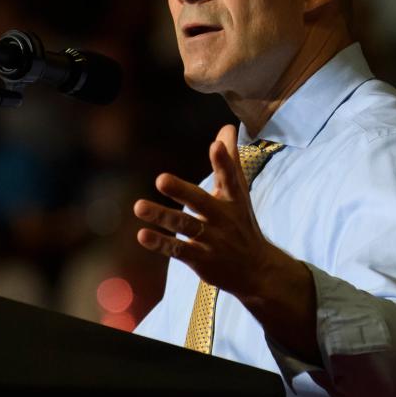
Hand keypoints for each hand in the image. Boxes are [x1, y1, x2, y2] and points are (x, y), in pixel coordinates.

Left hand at [133, 124, 272, 299]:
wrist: (257, 269)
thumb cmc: (242, 223)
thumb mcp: (239, 192)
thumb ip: (230, 161)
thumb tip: (226, 128)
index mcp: (234, 199)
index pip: (230, 177)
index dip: (224, 161)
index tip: (216, 145)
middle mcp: (224, 218)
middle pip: (201, 202)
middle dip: (182, 191)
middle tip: (161, 179)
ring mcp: (213, 240)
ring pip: (185, 226)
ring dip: (161, 216)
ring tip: (138, 206)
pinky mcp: (201, 259)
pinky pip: (178, 250)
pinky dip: (160, 243)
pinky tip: (142, 235)